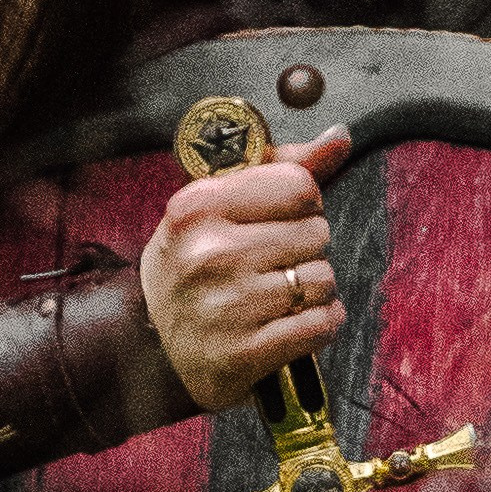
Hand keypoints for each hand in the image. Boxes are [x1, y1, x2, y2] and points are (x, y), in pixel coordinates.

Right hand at [138, 127, 350, 410]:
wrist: (151, 351)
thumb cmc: (192, 269)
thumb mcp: (216, 209)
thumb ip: (280, 169)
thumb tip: (340, 138)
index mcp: (196, 207)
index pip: (299, 185)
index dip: (301, 203)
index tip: (279, 220)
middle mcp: (207, 254)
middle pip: (316, 232)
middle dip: (305, 250)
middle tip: (269, 265)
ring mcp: (226, 306)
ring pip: (323, 279)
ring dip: (312, 291)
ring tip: (276, 297)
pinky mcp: (244, 353)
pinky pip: (322, 324)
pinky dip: (319, 325)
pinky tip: (289, 324)